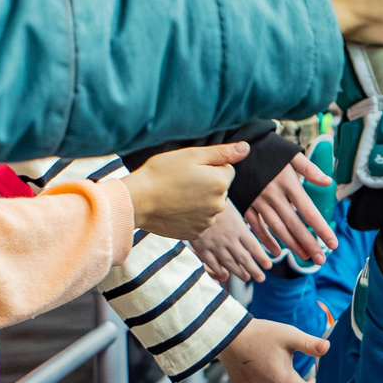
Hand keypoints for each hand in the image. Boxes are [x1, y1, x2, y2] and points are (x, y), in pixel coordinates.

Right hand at [123, 142, 244, 240]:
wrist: (137, 202)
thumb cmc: (160, 173)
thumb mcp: (191, 155)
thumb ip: (222, 152)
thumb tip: (245, 148)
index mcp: (220, 183)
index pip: (227, 170)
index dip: (209, 166)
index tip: (190, 168)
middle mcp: (219, 205)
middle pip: (219, 189)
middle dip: (206, 184)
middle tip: (181, 180)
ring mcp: (207, 222)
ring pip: (209, 206)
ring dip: (199, 201)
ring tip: (175, 194)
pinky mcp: (194, 234)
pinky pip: (199, 220)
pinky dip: (190, 215)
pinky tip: (174, 208)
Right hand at [189, 201, 268, 283]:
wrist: (193, 201)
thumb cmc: (215, 201)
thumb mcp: (232, 208)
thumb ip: (240, 221)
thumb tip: (249, 227)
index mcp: (238, 228)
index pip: (253, 246)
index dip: (262, 258)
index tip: (268, 265)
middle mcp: (229, 239)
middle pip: (244, 258)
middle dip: (254, 270)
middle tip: (261, 278)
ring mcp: (215, 245)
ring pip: (229, 263)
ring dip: (239, 272)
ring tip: (247, 278)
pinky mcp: (202, 247)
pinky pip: (212, 263)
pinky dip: (219, 271)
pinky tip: (225, 275)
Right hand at [243, 151, 335, 265]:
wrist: (240, 145)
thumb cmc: (270, 150)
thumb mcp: (291, 154)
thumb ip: (310, 169)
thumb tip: (327, 181)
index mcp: (288, 183)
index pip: (309, 211)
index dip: (321, 229)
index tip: (333, 243)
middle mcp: (274, 195)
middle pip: (294, 225)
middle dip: (309, 244)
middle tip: (321, 260)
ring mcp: (259, 202)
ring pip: (277, 229)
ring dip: (292, 245)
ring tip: (305, 257)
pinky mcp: (247, 205)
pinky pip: (257, 227)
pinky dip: (267, 240)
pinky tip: (277, 252)